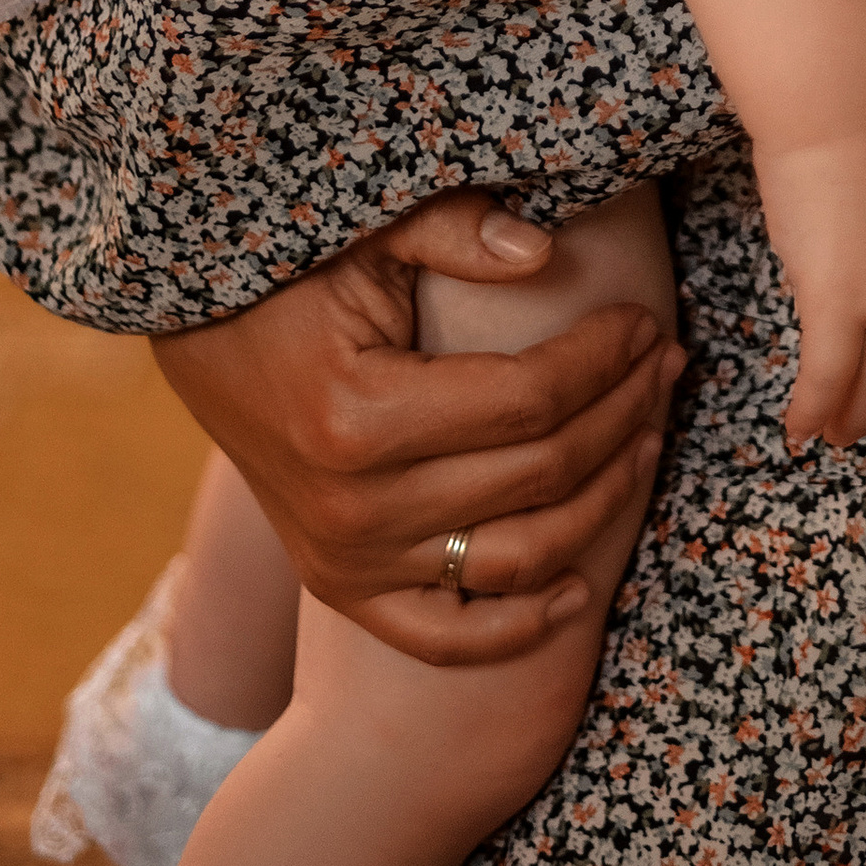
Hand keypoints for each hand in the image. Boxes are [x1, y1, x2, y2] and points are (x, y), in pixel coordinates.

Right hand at [151, 191, 681, 669]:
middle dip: (621, 414)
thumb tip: (549, 248)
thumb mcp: (364, 233)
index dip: (603, 360)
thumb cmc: (290, 272)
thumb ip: (454, 232)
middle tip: (666, 363)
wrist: (199, 345)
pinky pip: (446, 633)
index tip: (643, 322)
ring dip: (601, 503)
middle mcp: (353, 510)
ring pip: (517, 557)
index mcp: (359, 418)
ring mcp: (347, 561)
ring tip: (647, 437)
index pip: (530, 401)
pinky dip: (518, 625)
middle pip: (539, 476)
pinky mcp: (343, 589)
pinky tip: (579, 589)